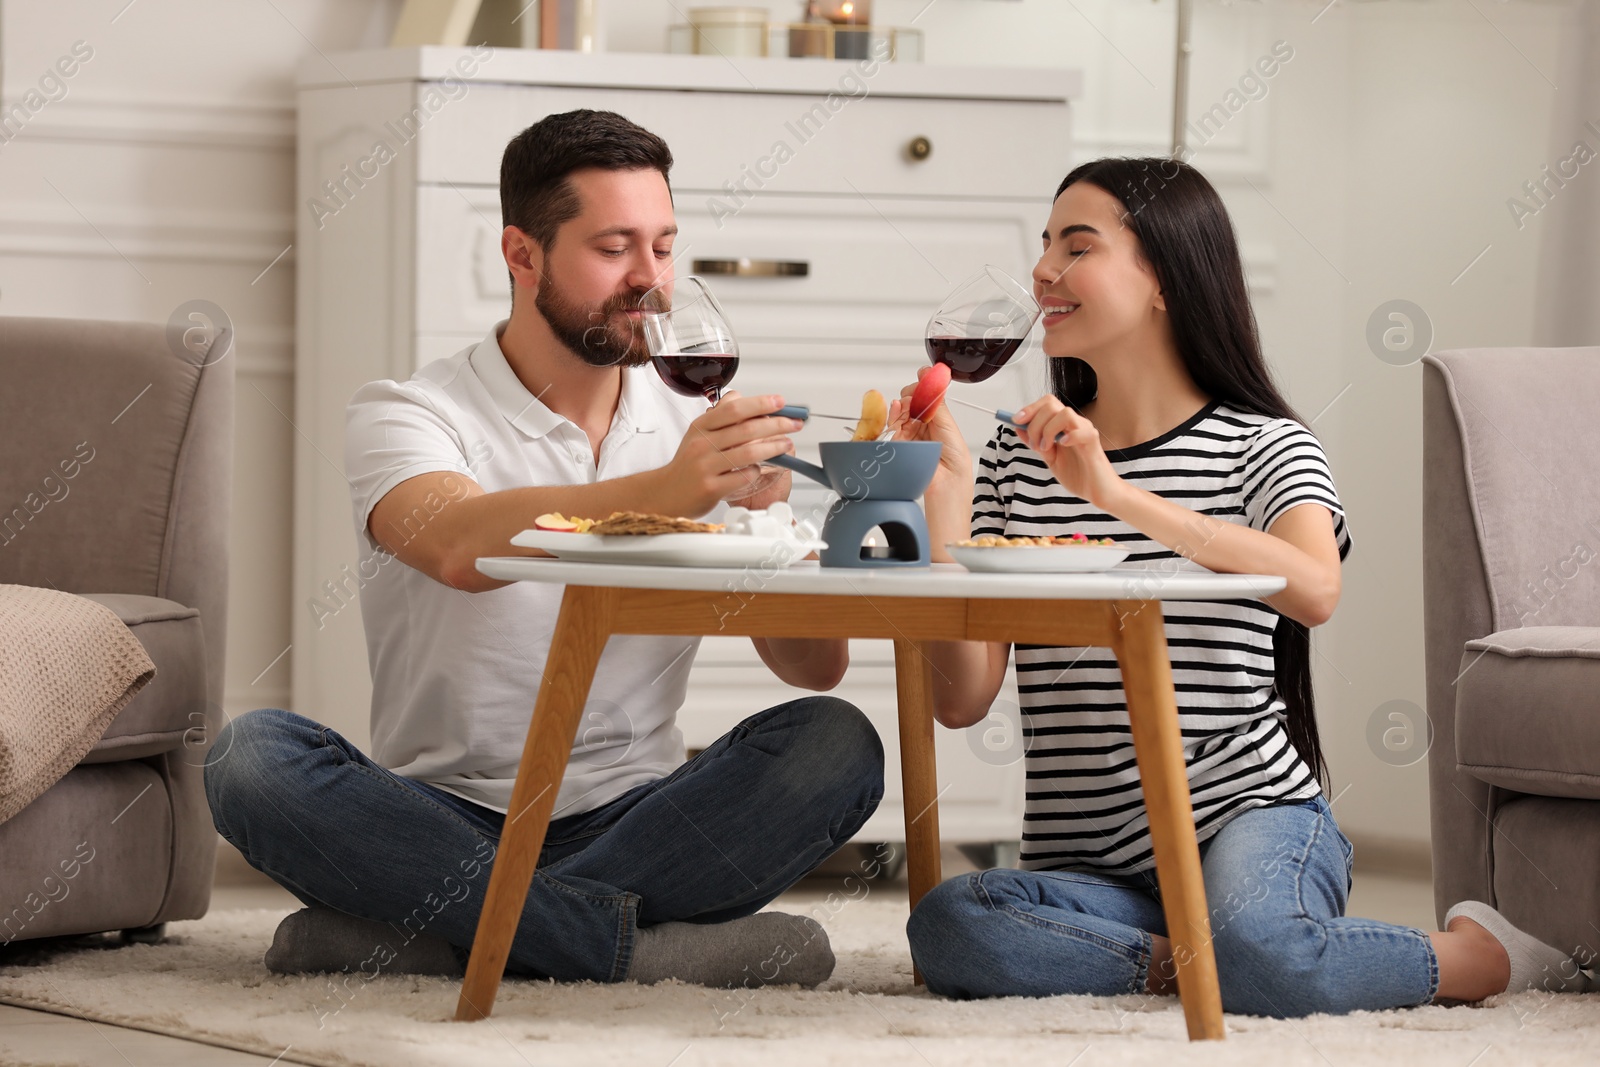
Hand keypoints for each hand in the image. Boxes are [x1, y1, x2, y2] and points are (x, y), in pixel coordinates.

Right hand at [660, 391, 800, 515]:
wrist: (667, 493)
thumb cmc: (687, 463)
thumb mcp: (698, 433)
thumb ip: (719, 416)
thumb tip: (740, 397)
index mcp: (701, 427)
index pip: (734, 409)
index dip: (760, 403)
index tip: (780, 402)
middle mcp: (702, 444)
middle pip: (746, 429)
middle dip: (776, 424)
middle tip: (793, 423)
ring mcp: (706, 467)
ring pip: (749, 452)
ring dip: (773, 447)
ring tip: (786, 443)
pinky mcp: (712, 488)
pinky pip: (744, 476)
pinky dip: (757, 470)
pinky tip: (761, 468)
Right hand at [888, 366, 971, 501]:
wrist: (947, 480)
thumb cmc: (955, 458)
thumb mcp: (947, 423)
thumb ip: (935, 402)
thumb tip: (930, 381)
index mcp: (938, 419)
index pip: (928, 396)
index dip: (924, 384)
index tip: (923, 372)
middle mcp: (924, 425)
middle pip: (911, 402)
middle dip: (911, 394)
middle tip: (915, 393)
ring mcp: (911, 434)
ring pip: (901, 412)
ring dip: (902, 404)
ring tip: (907, 405)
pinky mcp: (900, 443)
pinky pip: (893, 425)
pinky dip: (893, 415)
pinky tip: (897, 410)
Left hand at [1012, 395, 1124, 510]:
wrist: (1098, 492)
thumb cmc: (1078, 475)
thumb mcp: (1050, 459)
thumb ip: (1036, 443)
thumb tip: (1018, 427)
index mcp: (1064, 426)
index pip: (1047, 403)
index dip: (1029, 408)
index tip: (1015, 420)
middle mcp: (1075, 424)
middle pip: (1051, 404)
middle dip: (1034, 422)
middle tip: (1034, 444)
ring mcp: (1085, 431)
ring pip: (1065, 413)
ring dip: (1048, 430)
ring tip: (1047, 449)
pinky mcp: (1093, 443)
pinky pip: (1083, 431)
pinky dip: (1069, 436)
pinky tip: (1062, 446)